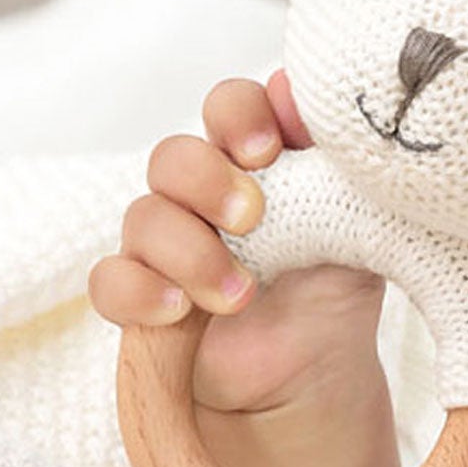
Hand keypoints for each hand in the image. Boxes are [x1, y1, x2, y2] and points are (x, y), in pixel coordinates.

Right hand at [88, 70, 389, 414]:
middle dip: (207, 179)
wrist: (320, 373)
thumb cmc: (335, 286)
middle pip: (173, 157)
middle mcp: (202, 195)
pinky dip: (139, 291)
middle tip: (252, 217)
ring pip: (143, 217)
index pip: (230, 110)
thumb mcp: (357, 222)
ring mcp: (166, 247)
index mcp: (254, 162)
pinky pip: (110, 282)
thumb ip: (333, 162)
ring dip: (189, 250)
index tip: (270, 148)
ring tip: (241, 295)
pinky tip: (178, 310)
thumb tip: (294, 93)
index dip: (240, 115)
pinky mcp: (141, 303)